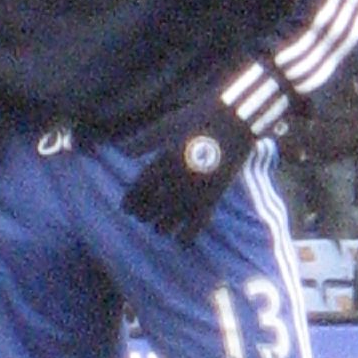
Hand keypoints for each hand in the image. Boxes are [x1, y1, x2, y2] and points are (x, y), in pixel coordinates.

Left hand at [120, 95, 256, 240]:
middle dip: (143, 215)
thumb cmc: (199, 117)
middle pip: (152, 207)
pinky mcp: (214, 197)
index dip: (130, 202)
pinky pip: (197, 225)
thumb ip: (144, 140)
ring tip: (158, 228)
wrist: (235, 119)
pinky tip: (181, 241)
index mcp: (163, 160)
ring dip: (161, 226)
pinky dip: (187, 236)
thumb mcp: (167, 124)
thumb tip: (122, 151)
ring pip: (171, 219)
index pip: (139, 189)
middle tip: (140, 218)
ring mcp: (196, 190)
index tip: (126, 210)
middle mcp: (176, 178)